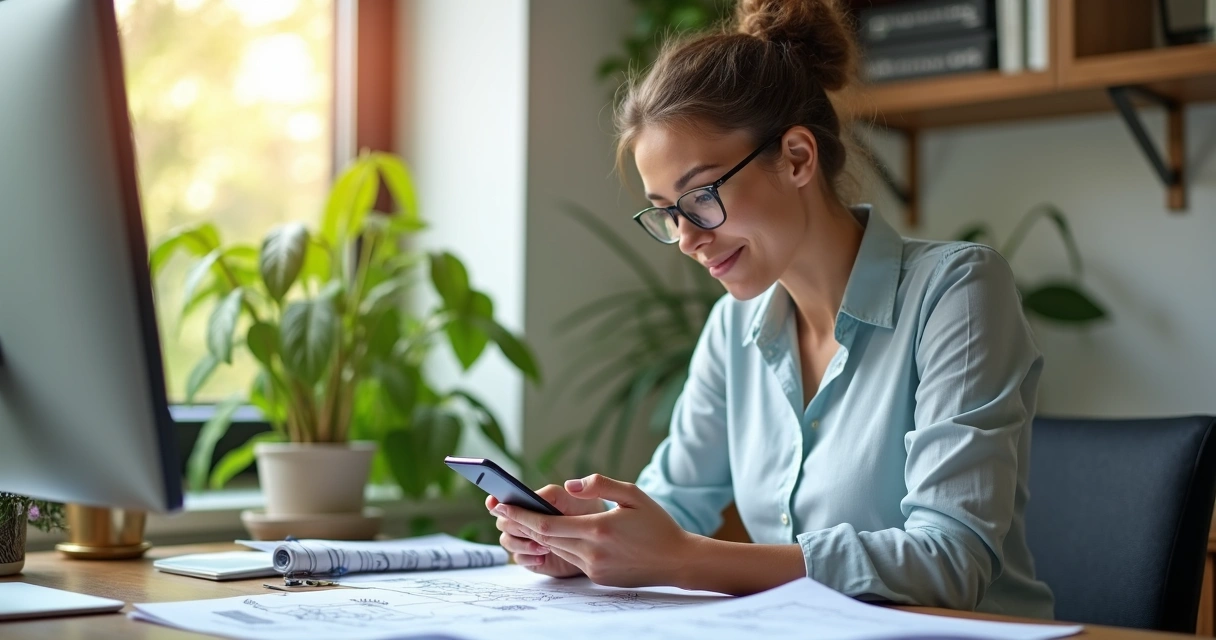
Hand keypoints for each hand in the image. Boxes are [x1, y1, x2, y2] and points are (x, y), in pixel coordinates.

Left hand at [490, 474, 695, 587]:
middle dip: (522, 524)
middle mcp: (591, 551)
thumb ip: (600, 484)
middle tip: (501, 510)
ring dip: (540, 536)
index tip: (502, 506)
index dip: (521, 516)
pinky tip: (556, 535)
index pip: (546, 524)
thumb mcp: (633, 493)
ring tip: (523, 520)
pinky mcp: (598, 578)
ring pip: (556, 549)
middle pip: (545, 538)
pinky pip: (572, 559)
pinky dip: (561, 546)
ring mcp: (594, 568)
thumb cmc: (657, 524)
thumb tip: (569, 485)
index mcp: (597, 528)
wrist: (677, 560)